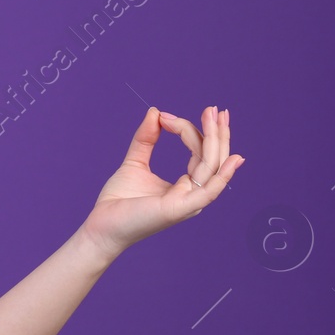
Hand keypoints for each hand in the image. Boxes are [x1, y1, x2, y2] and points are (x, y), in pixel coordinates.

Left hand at [80, 106, 244, 260]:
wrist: (101, 226)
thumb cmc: (119, 201)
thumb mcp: (134, 162)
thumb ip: (146, 139)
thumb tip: (155, 112)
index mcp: (185, 186)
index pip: (198, 153)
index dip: (188, 130)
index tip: (165, 116)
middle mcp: (192, 194)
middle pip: (213, 159)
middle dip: (217, 133)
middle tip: (216, 109)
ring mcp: (189, 202)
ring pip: (212, 167)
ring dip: (216, 140)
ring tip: (215, 116)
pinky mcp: (180, 208)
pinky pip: (209, 190)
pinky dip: (223, 174)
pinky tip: (233, 158)